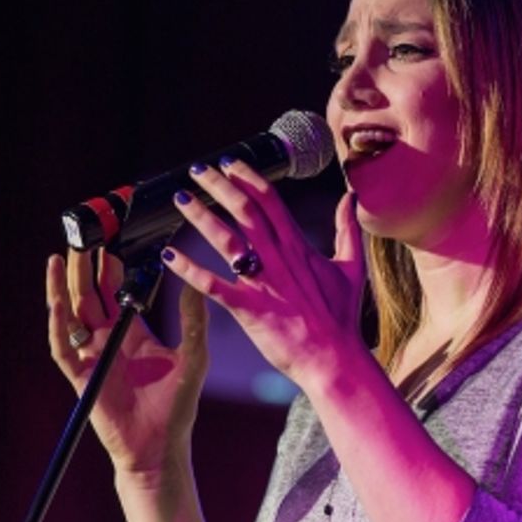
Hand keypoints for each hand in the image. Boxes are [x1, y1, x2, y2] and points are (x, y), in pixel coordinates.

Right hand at [46, 248, 209, 478]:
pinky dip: (58, 323)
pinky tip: (58, 301)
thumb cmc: (177, 405)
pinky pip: (63, 346)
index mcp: (133, 331)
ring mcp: (91, 356)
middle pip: (89, 294)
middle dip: (84, 266)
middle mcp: (109, 339)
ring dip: (63, 285)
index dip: (110, 266)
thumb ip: (193, 319)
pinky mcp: (81, 376)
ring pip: (70, 313)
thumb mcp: (193, 355)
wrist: (160, 447)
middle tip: (84, 235)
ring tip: (61, 256)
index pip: (115, 290)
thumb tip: (196, 281)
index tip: (112, 238)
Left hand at [156, 158, 366, 387]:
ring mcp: (263, 283)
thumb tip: (350, 198)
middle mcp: (278, 259)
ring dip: (201, 216)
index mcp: (299, 247)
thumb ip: (347, 229)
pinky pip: (213, 286)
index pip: (271, 201)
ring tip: (181, 198)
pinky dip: (190, 271)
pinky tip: (169, 256)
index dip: (248, 177)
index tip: (229, 163)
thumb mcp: (352, 267)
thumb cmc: (342, 317)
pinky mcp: (249, 309)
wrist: (334, 359)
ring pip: (227, 240)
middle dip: (219, 186)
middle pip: (245, 211)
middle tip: (198, 170)